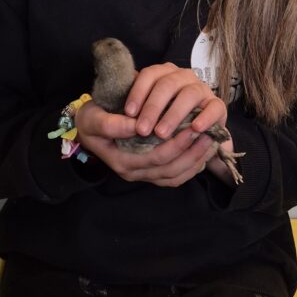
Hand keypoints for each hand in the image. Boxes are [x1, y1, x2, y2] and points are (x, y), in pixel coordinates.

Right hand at [75, 99, 216, 186]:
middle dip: (191, 152)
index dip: (176, 144)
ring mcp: (142, 174)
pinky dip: (191, 167)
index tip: (192, 128)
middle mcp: (133, 172)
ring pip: (175, 175)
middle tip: (208, 134)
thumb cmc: (91, 120)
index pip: (155, 157)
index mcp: (121, 161)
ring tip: (210, 142)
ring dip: (195, 160)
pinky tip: (203, 153)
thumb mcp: (93, 118)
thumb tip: (136, 125)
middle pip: (169, 169)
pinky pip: (175, 177)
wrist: (86, 127)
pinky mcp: (150, 172)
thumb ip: (112, 124)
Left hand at [124, 62, 227, 140]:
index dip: (138, 92)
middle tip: (142, 130)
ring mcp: (202, 90)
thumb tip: (121, 119)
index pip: (149, 74)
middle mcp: (184, 77)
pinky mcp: (217, 107)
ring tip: (161, 133)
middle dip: (153, 107)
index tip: (128, 113)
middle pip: (167, 84)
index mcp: (164, 73)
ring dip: (174, 114)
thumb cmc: (158, 121)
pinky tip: (194, 128)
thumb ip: (129, 113)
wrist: (191, 133)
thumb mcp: (140, 114)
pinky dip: (205, 117)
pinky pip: (214, 107)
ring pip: (189, 94)